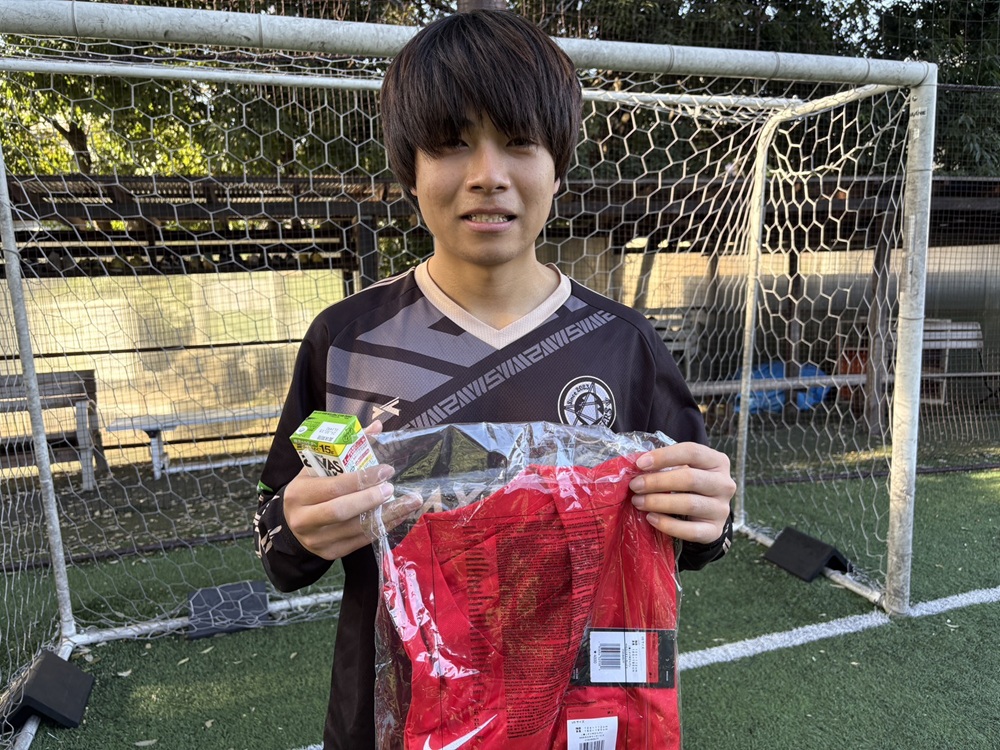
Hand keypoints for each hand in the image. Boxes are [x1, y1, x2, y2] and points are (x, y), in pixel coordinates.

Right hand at [282, 421, 418, 559]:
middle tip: (392, 488)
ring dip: (386, 516)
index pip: (334, 486)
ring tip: (409, 503)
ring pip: (355, 529)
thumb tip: (377, 427)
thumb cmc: (310, 489)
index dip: (362, 479)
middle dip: (370, 499)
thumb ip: (346, 447)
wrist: (291, 524)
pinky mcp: (330, 553)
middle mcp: (304, 519)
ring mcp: (317, 540)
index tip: (386, 470)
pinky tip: (399, 516)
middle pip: (342, 511)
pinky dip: (382, 528)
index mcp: (299, 493)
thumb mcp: (318, 467)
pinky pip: (360, 541)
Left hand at [627, 442, 735, 543]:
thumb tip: (636, 467)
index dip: (664, 456)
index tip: (640, 464)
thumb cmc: (688, 484)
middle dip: (657, 482)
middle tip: (635, 486)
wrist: (705, 513)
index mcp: (717, 461)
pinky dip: (668, 525)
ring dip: (659, 502)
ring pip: (690, 504)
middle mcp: (724, 484)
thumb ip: (664, 465)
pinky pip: (691, 531)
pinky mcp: (715, 530)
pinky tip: (651, 518)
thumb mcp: (682, 468)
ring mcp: (722, 509)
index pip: (692, 452)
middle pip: (690, 479)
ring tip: (638, 502)